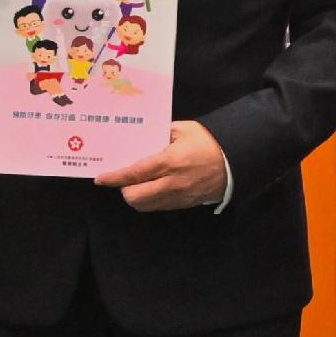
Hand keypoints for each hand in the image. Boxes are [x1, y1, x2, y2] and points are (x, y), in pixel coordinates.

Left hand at [104, 119, 230, 211]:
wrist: (234, 163)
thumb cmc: (208, 142)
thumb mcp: (184, 129)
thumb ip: (161, 133)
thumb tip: (142, 139)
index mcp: (169, 162)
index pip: (134, 173)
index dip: (115, 177)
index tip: (101, 178)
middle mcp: (171, 183)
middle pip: (135, 197)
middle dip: (124, 189)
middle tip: (125, 179)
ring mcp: (177, 197)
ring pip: (144, 206)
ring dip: (136, 196)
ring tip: (137, 184)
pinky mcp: (183, 205)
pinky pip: (157, 207)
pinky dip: (149, 199)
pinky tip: (151, 188)